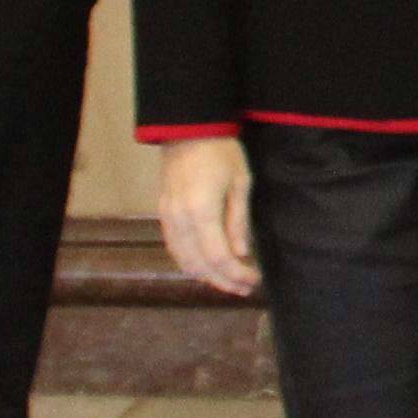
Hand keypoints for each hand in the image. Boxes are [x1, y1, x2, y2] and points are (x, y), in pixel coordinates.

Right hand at [154, 137, 256, 297]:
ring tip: (229, 281)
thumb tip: (241, 254)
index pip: (219, 257)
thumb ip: (238, 222)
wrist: (189, 129)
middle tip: (245, 288)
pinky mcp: (163, 212)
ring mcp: (168, 216)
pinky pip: (174, 247)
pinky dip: (190, 262)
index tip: (254, 280)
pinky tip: (206, 266)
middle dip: (223, 281)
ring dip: (206, 276)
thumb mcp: (240, 184)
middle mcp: (180, 219)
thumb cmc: (221, 152)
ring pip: (183, 260)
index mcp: (201, 211)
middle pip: (199, 265)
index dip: (236, 274)